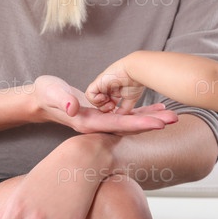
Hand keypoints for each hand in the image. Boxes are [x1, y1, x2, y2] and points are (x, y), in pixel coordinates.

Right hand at [31, 75, 176, 133]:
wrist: (41, 100)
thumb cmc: (45, 94)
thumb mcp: (51, 92)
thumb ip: (62, 99)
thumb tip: (73, 107)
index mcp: (89, 122)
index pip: (118, 124)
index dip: (139, 123)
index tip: (159, 123)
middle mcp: (98, 125)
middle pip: (130, 125)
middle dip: (152, 122)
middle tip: (175, 118)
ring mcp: (102, 121)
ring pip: (132, 121)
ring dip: (152, 117)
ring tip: (172, 114)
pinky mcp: (104, 114)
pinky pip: (127, 114)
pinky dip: (142, 111)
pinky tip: (157, 108)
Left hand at [85, 59, 145, 113]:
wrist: (135, 74)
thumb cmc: (135, 82)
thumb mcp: (130, 99)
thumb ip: (124, 109)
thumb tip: (119, 117)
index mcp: (114, 90)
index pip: (107, 102)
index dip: (109, 108)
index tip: (115, 110)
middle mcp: (107, 87)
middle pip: (99, 102)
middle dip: (104, 108)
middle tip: (112, 106)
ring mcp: (101, 84)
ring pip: (93, 99)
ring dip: (100, 104)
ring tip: (109, 101)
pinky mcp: (97, 82)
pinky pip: (89, 94)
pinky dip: (95, 99)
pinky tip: (105, 97)